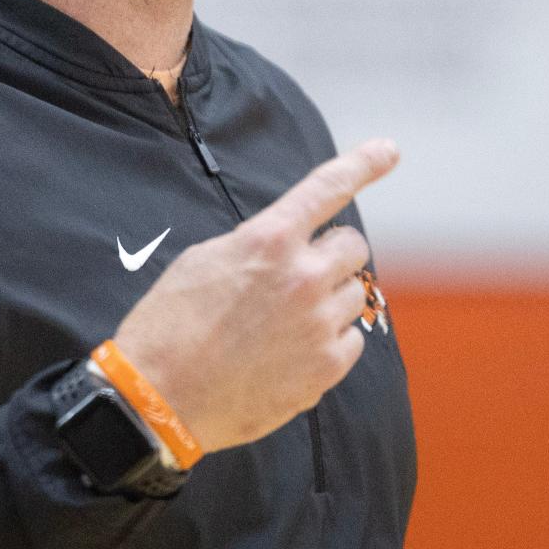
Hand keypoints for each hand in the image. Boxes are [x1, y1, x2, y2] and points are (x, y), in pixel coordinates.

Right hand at [112, 139, 398, 454]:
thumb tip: (287, 248)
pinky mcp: (325, 367)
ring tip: (285, 323)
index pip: (328, 187)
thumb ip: (257, 245)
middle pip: (352, 247)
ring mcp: (318, 323)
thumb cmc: (170, 325)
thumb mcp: (205, 261)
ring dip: (330, 300)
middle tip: (299, 277)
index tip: (389, 151)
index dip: (363, 164)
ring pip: (356, 294)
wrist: (159, 396)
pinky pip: (352, 340)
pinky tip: (290, 353)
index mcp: (268, 240)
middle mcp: (302, 276)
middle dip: (330, 256)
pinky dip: (329, 342)